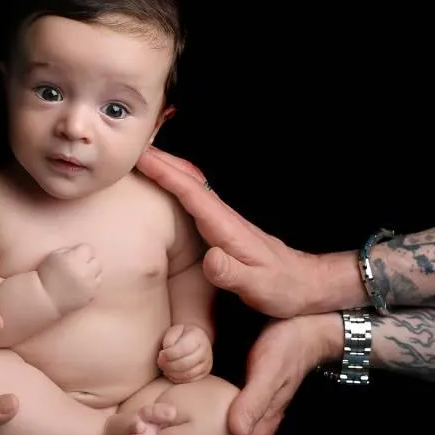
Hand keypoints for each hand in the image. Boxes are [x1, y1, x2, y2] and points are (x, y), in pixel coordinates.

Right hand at [37, 243, 102, 314]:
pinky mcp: (91, 297)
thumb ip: (69, 250)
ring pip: (99, 274)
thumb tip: (80, 250)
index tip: (75, 255)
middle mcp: (85, 272)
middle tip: (79, 265)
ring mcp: (90, 286)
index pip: (89, 248)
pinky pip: (96, 286)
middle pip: (97, 260)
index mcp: (75, 259)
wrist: (45, 299)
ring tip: (80, 276)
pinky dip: (91, 285)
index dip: (81, 251)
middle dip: (89, 261)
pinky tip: (80, 285)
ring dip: (92, 273)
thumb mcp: (54, 256)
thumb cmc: (46, 275)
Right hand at [137, 146, 319, 317]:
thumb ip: (233, 273)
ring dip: (166, 168)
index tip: (141, 157)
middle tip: (129, 146)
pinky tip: (165, 184)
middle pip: (189, 179)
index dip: (165, 173)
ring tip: (140, 158)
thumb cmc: (281, 288)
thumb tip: (210, 258)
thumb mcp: (258, 287)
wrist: (304, 284)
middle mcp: (223, 217)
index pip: (191, 192)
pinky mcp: (220, 227)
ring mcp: (222, 220)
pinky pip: (192, 197)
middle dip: (160, 160)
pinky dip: (175, 182)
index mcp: (226, 227)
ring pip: (190, 184)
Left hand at [158, 323, 212, 381]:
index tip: (160, 354)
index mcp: (198, 336)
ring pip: (188, 374)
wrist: (195, 339)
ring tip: (164, 368)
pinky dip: (178, 379)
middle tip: (160, 363)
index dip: (169, 354)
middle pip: (186, 363)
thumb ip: (169, 340)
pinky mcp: (205, 372)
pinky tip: (170, 374)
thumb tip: (165, 355)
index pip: (184, 349)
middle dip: (169, 365)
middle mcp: (205, 350)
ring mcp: (207, 362)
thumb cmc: (181, 335)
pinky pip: (190, 380)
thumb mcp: (174, 331)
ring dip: (172, 373)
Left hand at [181, 312, 341, 434]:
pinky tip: (180, 423)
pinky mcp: (238, 389)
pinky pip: (216, 418)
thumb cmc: (288, 347)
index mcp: (260, 426)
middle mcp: (251, 421)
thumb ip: (255, 400)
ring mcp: (245, 406)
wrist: (304, 324)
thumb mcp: (270, 372)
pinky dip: (198, 428)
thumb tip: (235, 431)